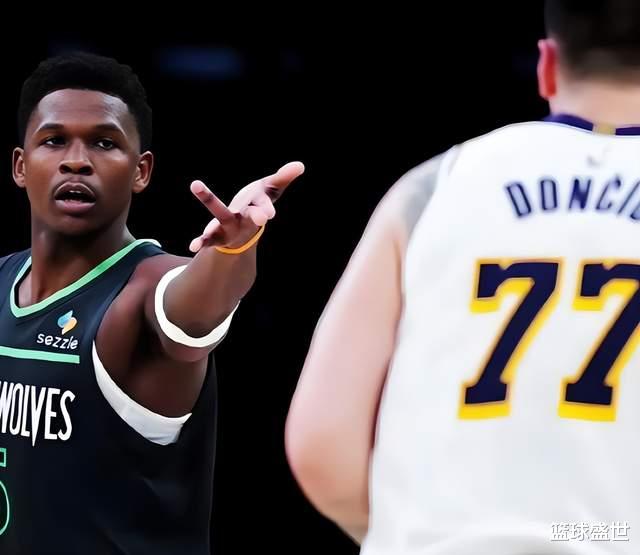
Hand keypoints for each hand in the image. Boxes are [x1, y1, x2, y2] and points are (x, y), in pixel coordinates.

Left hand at [188, 161, 304, 252]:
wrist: (242, 231)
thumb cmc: (256, 205)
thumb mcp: (269, 190)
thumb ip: (283, 178)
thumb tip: (300, 165)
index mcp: (258, 207)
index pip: (264, 205)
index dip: (265, 209)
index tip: (269, 214)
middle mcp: (246, 220)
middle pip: (251, 216)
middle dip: (257, 216)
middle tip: (263, 217)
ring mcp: (231, 228)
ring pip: (222, 216)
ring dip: (210, 201)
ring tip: (196, 184)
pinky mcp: (217, 234)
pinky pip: (209, 239)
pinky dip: (201, 242)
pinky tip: (193, 247)